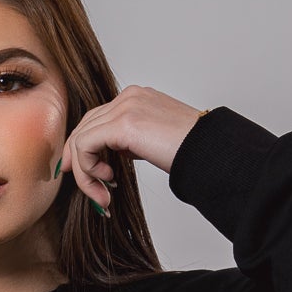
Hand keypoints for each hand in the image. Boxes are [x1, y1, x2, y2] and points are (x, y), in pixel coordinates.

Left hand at [61, 87, 206, 203]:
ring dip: (85, 174)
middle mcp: (128, 97)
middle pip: (84, 127)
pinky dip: (87, 169)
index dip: (85, 150)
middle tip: (94, 193)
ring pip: (81, 138)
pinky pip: (85, 146)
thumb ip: (129, 142)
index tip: (91, 177)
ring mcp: (125, 106)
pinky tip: (106, 180)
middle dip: (81, 164)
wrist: (210, 150)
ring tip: (102, 195)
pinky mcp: (122, 123)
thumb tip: (107, 158)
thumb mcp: (152, 142)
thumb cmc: (190, 151)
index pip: (96, 120)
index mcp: (135, 98)